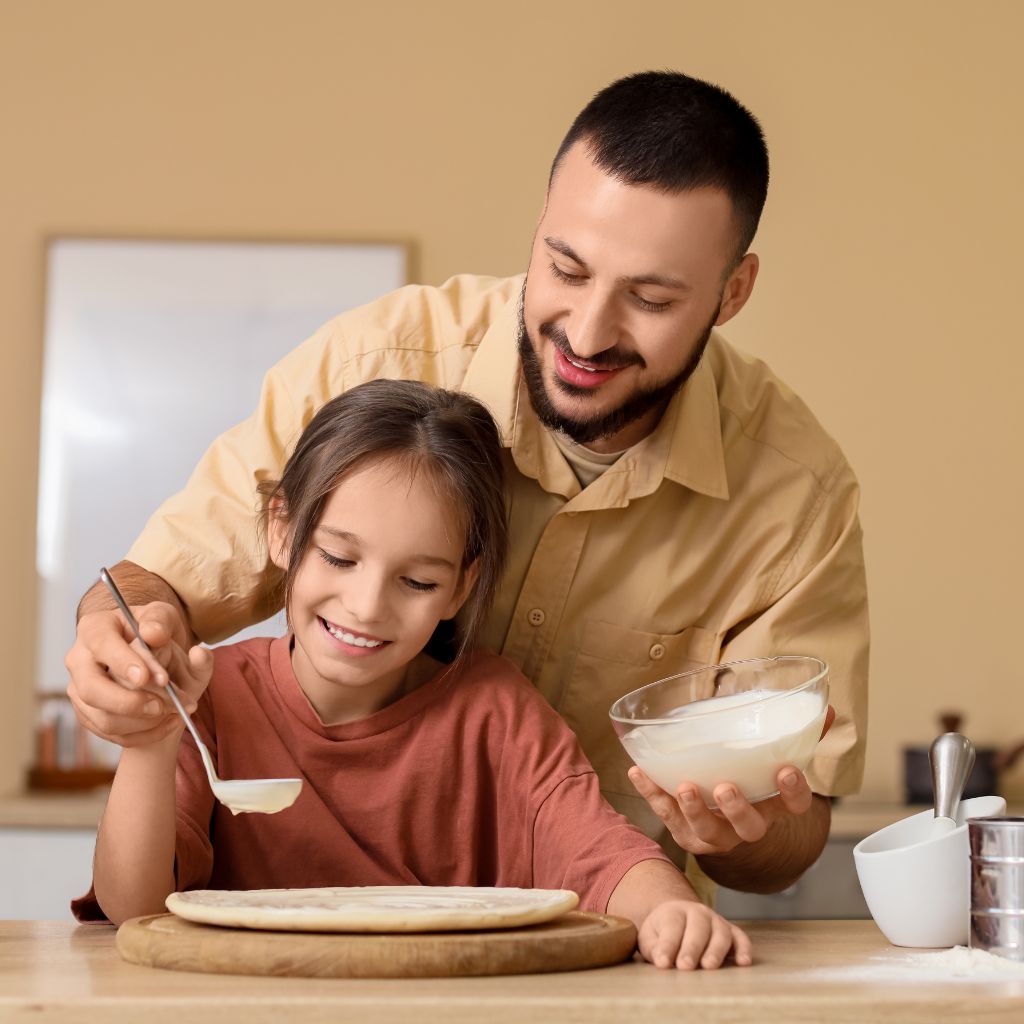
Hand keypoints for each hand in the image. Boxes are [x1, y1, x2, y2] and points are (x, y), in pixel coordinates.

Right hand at [66, 601, 212, 747]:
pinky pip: (113, 734)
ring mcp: (80, 690)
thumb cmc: (155, 631)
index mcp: (95, 629)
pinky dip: (145, 734)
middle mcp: (80, 660)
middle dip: (130, 702)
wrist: (153, 654)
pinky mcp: (89, 715)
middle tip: (163, 705)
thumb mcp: (163, 617)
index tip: (154, 678)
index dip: (126, 663)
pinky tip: (170, 722)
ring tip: (176, 711)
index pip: (102, 645)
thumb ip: (161, 621)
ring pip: (103, 718)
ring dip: (143, 722)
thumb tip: (153, 634)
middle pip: (91, 690)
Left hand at [628, 705, 835, 856]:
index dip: (792, 792)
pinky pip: (667, 816)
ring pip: (706, 830)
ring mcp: (715, 833)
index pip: (793, 806)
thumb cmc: (751, 777)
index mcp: (772, 805)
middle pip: (749, 828)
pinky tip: (638, 771)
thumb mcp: (773, 756)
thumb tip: (828, 709)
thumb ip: (800, 734)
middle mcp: (747, 825)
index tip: (786, 771)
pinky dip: (652, 793)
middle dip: (737, 809)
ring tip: (685, 786)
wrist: (722, 817)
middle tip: (726, 788)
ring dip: (693, 809)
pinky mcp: (686, 833)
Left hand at [638, 899, 751, 969]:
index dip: (667, 946)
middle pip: (697, 928)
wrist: (679, 918)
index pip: (672, 927)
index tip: (662, 963)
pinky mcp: (731, 931)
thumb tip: (661, 960)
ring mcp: (716, 920)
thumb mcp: (650, 937)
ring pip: (720, 932)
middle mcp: (697, 912)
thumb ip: (653, 947)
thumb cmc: (662, 932)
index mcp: (674, 911)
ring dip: (716, 950)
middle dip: (691, 948)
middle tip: (685, 966)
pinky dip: (744, 948)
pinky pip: (741, 937)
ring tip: (709, 966)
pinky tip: (743, 962)